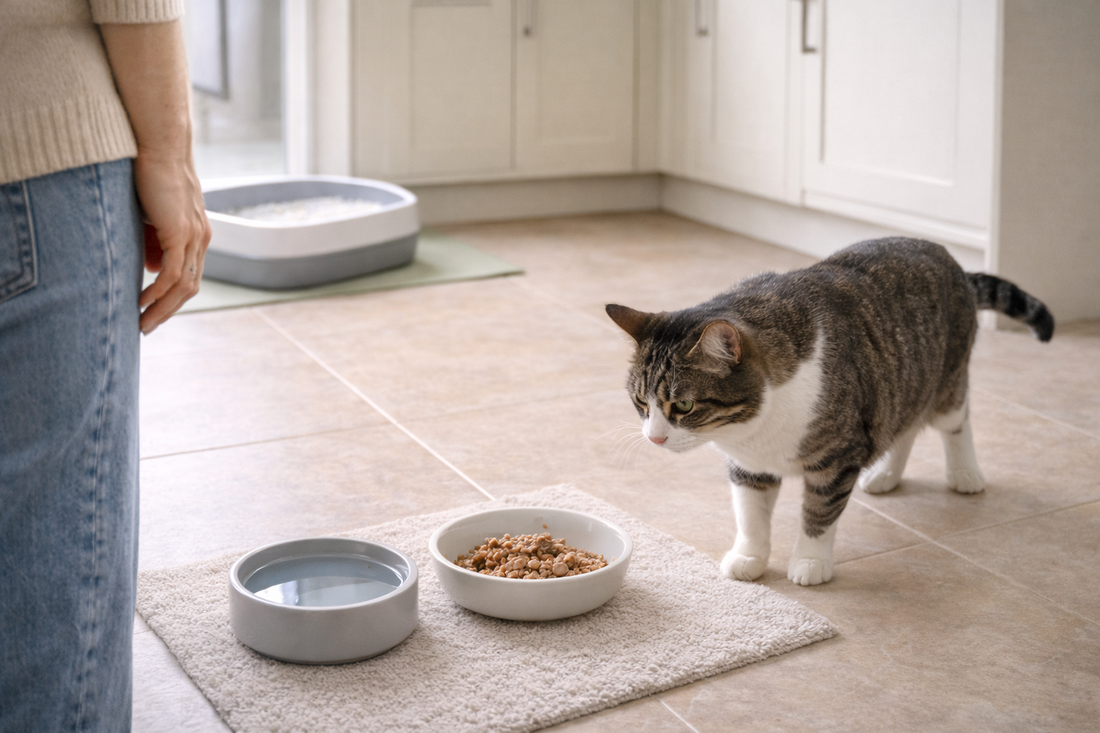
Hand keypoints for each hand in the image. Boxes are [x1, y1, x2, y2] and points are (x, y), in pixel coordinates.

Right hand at [134, 149, 210, 334]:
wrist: (161, 146)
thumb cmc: (152, 175)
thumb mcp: (153, 216)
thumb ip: (154, 241)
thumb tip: (150, 267)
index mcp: (197, 236)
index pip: (189, 276)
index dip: (172, 298)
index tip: (151, 312)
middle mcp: (201, 239)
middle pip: (190, 288)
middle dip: (168, 311)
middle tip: (145, 327)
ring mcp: (194, 236)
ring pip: (183, 285)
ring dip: (162, 307)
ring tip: (141, 322)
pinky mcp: (181, 231)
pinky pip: (174, 271)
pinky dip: (160, 290)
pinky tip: (144, 301)